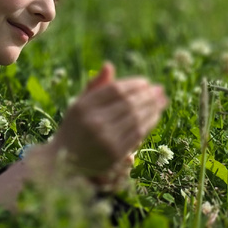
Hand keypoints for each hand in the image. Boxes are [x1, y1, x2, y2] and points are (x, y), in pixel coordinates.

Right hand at [48, 62, 166, 178]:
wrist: (64, 161)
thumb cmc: (75, 127)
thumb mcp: (79, 104)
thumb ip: (94, 86)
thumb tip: (109, 66)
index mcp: (83, 106)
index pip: (115, 90)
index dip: (134, 84)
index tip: (146, 82)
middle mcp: (94, 122)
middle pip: (128, 104)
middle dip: (148, 95)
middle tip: (160, 89)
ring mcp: (105, 139)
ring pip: (136, 119)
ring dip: (153, 108)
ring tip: (162, 100)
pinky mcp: (115, 154)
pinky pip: (138, 134)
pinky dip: (150, 123)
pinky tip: (156, 115)